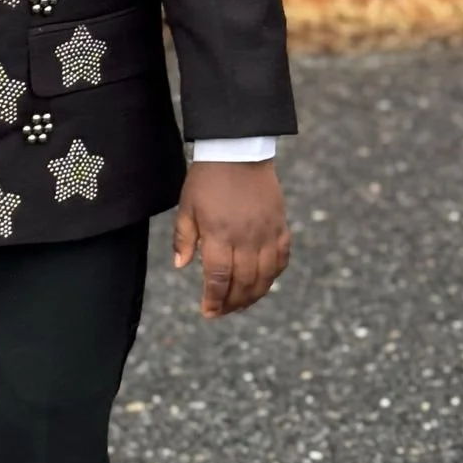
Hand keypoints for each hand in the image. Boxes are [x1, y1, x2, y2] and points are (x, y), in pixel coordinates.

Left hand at [172, 160, 290, 316]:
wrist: (238, 150)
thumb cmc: (208, 178)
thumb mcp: (187, 206)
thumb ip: (184, 237)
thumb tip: (181, 265)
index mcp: (219, 234)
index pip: (219, 278)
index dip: (214, 299)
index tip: (208, 311)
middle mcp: (246, 237)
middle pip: (243, 282)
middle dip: (232, 303)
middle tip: (222, 311)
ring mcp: (266, 232)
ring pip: (265, 276)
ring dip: (254, 295)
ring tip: (241, 304)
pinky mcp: (280, 225)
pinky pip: (282, 258)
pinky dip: (274, 274)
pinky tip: (264, 281)